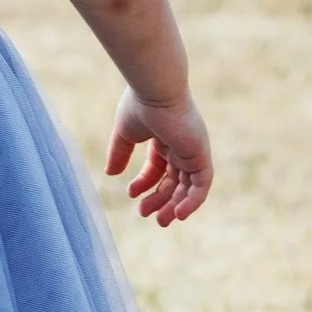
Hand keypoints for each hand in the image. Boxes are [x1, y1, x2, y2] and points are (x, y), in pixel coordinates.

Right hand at [106, 90, 211, 225]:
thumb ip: (119, 153)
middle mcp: (181, 146)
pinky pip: (201, 185)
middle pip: (173, 180)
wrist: (155, 90)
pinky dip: (192, 201)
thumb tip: (110, 174)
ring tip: (160, 221)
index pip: (157, 167)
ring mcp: (193, 151)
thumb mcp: (124, 133)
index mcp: (164, 138)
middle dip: (160, 199)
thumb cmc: (139, 105)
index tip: (131, 194)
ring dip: (175, 206)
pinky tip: (178, 214)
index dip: (145, 183)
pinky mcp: (201, 155)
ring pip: (188, 187)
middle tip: (145, 214)